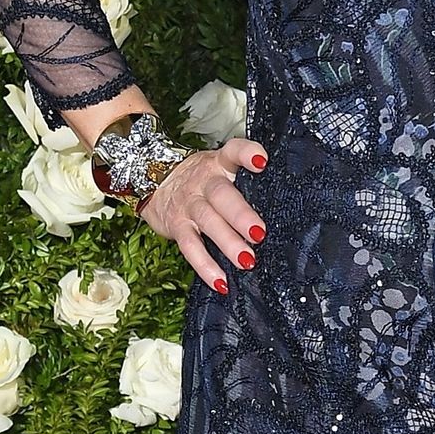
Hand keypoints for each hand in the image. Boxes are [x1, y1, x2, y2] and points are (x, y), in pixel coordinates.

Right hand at [133, 134, 268, 291]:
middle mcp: (204, 182)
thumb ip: (242, 182)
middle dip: (240, 214)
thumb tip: (282, 206)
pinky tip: (221, 282)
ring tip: (247, 261)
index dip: (245, 153)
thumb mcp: (218, 169)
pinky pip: (191, 247)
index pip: (232, 151)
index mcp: (218, 164)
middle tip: (259, 233)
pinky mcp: (177, 226)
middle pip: (222, 195)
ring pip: (208, 222)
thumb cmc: (200, 180)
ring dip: (228, 243)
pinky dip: (205, 266)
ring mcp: (189, 205)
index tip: (261, 160)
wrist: (152, 180)